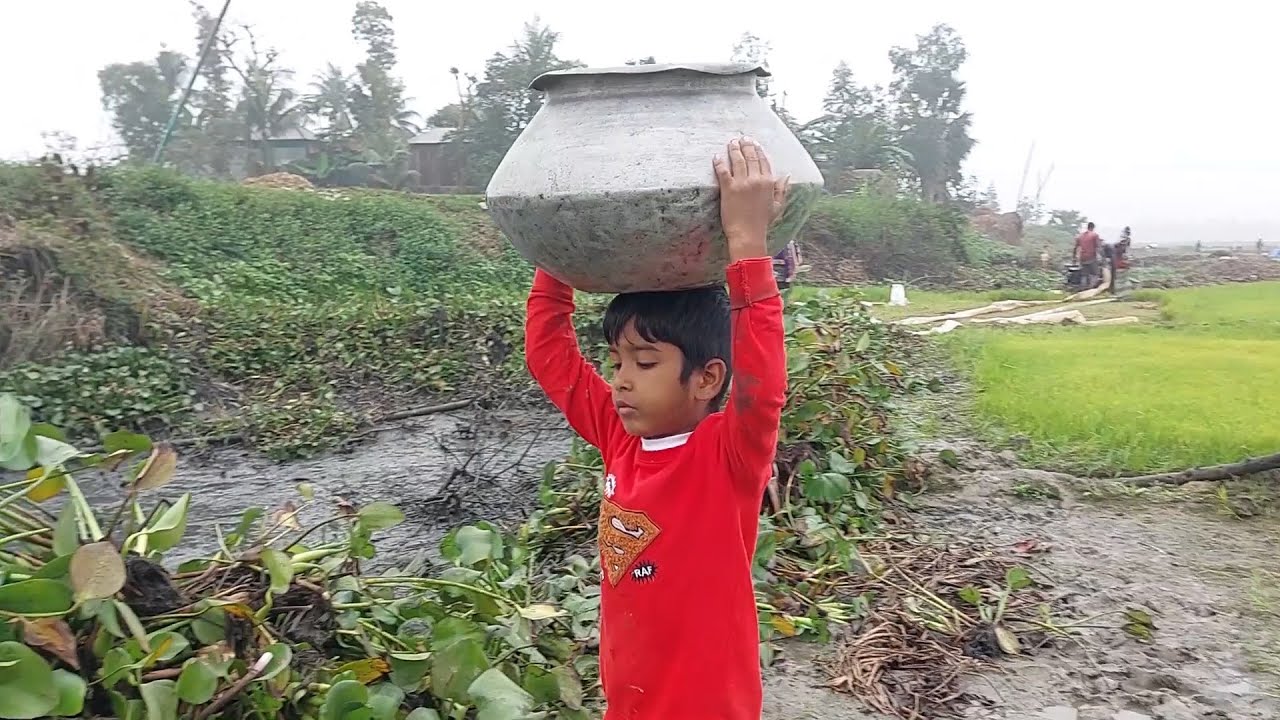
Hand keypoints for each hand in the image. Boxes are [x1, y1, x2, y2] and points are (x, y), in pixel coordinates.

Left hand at [713, 136, 788, 261]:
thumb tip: (787, 176)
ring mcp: (742, 183)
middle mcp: (756, 180)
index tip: (755, 144)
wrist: (748, 234)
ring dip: (734, 149)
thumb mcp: (777, 205)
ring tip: (731, 143)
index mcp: (769, 183)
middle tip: (742, 139)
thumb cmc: (762, 223)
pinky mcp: (728, 188)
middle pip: (751, 157)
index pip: (763, 161)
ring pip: (737, 160)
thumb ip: (782, 189)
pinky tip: (717, 156)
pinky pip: (723, 171)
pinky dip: (719, 162)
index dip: (758, 151)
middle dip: (746, 145)